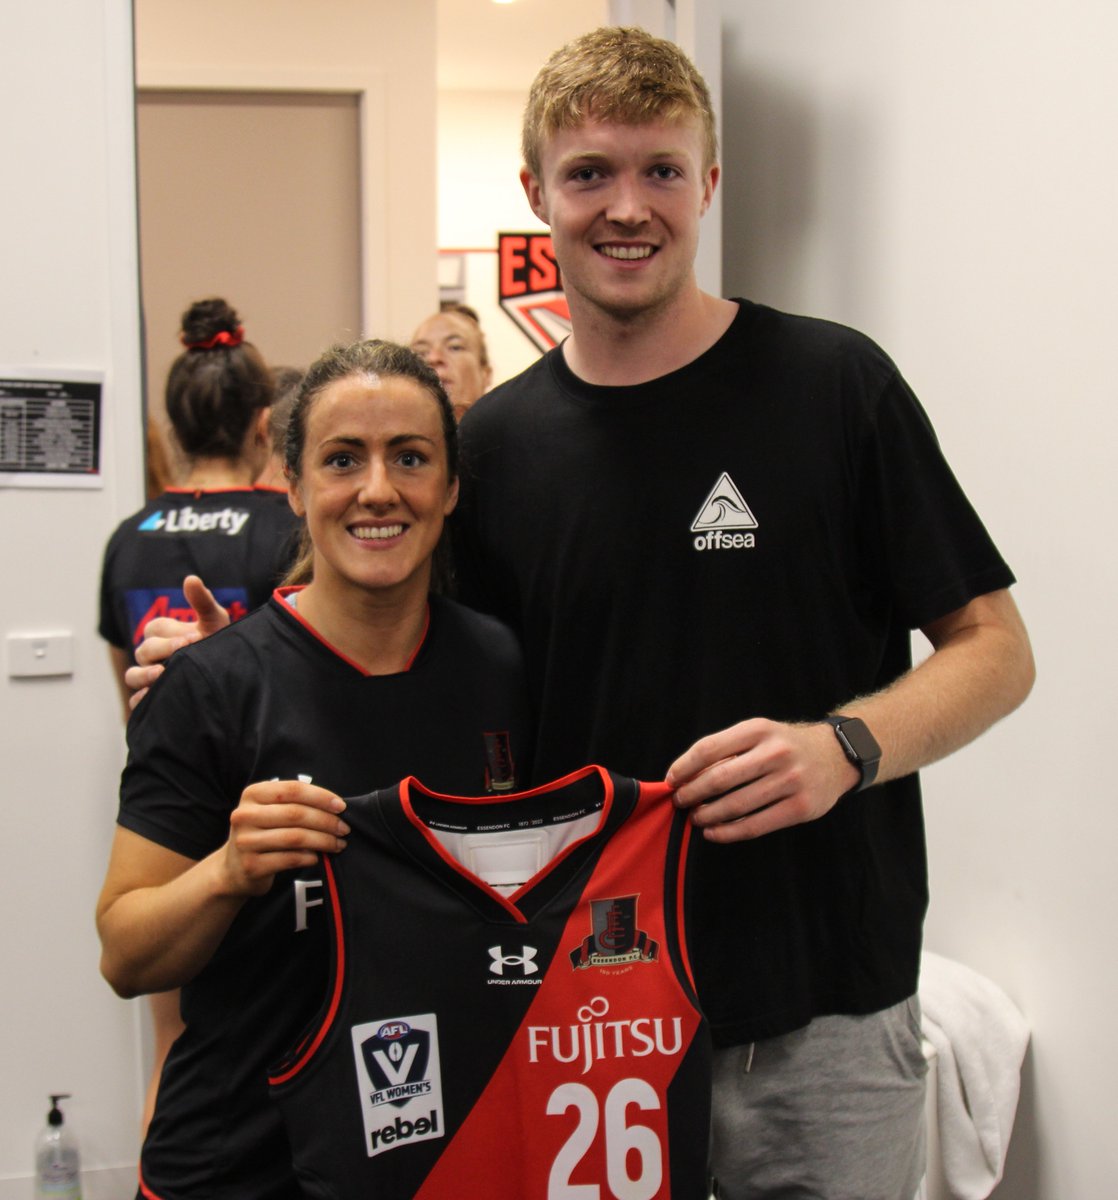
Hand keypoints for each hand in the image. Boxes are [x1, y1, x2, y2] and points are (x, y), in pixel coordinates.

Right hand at [125, 575, 231, 708]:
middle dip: (163, 650)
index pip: (155, 629)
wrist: (231, 672)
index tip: (195, 637)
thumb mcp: (215, 620)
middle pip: (144, 651)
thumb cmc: (218, 642)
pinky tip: (155, 698)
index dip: (172, 633)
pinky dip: (141, 701)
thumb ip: (202, 601)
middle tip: (185, 652)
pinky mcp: (153, 699)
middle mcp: (151, 655)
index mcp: (162, 633)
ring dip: (144, 676)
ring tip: (161, 674)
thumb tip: (191, 579)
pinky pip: (136, 702)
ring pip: (132, 676)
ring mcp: (149, 677)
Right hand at [223, 779, 348, 895]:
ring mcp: (245, 842)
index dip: (321, 796)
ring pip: (295, 837)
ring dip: (323, 841)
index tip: (341, 806)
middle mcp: (244, 815)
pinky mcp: (251, 865)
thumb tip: (336, 806)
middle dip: (326, 821)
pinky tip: (318, 857)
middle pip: (296, 814)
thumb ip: (295, 803)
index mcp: (252, 794)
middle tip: (344, 828)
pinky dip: (309, 857)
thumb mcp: (271, 811)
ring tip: (338, 844)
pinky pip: (290, 859)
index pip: (293, 789)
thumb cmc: (262, 833)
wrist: (233, 869)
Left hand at [666, 719, 858, 842]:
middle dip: (692, 794)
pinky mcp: (801, 807)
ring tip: (696, 818)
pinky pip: (755, 825)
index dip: (684, 767)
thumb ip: (726, 750)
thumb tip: (685, 776)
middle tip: (680, 802)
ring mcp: (791, 781)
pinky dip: (728, 832)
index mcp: (758, 729)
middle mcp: (775, 753)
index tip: (671, 780)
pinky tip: (714, 833)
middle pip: (719, 778)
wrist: (835, 755)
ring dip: (708, 815)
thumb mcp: (758, 733)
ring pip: (736, 805)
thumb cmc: (784, 746)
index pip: (709, 748)